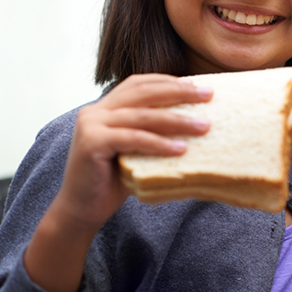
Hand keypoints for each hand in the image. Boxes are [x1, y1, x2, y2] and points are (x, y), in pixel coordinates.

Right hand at [53, 74, 212, 233]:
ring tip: (204, 126)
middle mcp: (95, 110)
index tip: (197, 84)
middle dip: (179, 92)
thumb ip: (153, 131)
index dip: (168, 81)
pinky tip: (181, 149)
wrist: (82, 210)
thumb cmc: (114, 180)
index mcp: (105, 107)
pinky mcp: (91, 142)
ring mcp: (91, 124)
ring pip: (142, 115)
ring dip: (177, 120)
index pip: (139, 84)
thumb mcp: (137, 149)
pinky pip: (133, 138)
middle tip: (208, 94)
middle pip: (144, 93)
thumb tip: (197, 120)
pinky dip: (159, 143)